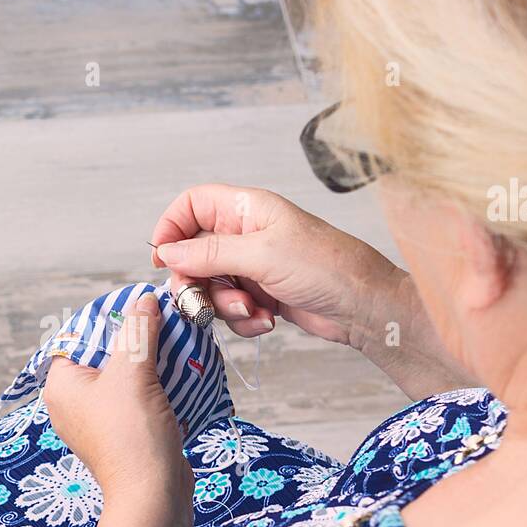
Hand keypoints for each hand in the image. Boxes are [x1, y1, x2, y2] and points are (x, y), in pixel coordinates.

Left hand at [44, 293, 193, 526]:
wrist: (153, 497)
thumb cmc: (132, 435)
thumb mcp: (133, 372)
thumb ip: (138, 331)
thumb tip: (145, 299)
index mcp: (62, 384)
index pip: (79, 334)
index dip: (110, 318)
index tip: (141, 306)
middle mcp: (75, 401)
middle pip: (107, 353)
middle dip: (138, 339)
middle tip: (166, 323)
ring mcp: (100, 419)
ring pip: (128, 375)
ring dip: (154, 361)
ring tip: (179, 345)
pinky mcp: (126, 433)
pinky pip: (141, 397)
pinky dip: (160, 386)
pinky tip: (184, 375)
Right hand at [150, 183, 401, 344]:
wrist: (364, 307)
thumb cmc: (327, 266)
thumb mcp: (262, 254)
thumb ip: (208, 252)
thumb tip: (166, 251)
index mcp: (246, 210)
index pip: (192, 205)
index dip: (172, 227)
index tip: (162, 257)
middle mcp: (246, 235)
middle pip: (192, 253)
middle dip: (196, 281)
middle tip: (200, 299)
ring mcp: (252, 266)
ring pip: (209, 286)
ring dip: (224, 305)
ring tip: (252, 310)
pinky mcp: (260, 295)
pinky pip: (230, 308)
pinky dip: (243, 319)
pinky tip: (267, 320)